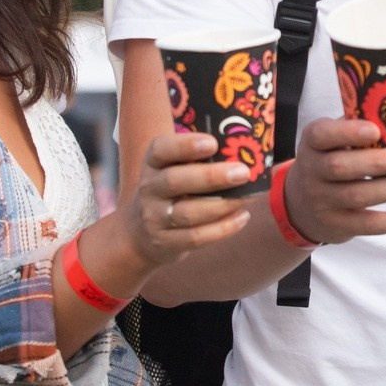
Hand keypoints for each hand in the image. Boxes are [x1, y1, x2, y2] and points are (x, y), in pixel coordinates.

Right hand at [118, 131, 255, 269]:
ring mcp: (155, 217)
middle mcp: (149, 189)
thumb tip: (244, 149)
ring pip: (188, 213)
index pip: (161, 150)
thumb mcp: (170, 169)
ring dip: (222, 205)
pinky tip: (242, 217)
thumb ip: (198, 158)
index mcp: (152, 163)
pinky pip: (196, 237)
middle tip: (242, 172)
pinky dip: (222, 228)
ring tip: (247, 197)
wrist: (138, 234)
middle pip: (175, 181)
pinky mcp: (165, 242)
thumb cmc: (169, 192)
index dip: (185, 145)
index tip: (213, 143)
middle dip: (211, 176)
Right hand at [282, 116, 385, 244]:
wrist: (300, 207)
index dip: (348, 133)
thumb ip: (355, 128)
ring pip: (358, 196)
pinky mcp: (339, 226)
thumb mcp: (331, 142)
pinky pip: (370, 225)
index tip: (375, 130)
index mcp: (313, 143)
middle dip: (380, 163)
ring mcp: (323, 202)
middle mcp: (313, 172)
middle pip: (342, 167)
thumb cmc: (328, 161)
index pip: (322, 135)